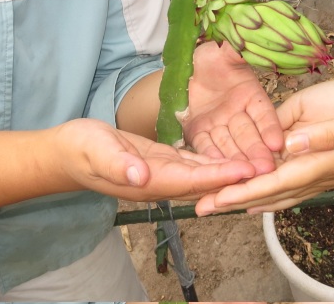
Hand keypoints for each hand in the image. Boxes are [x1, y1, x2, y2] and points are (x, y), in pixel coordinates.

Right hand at [52, 118, 256, 201]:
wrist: (66, 152)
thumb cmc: (78, 149)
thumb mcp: (95, 151)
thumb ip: (118, 164)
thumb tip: (140, 175)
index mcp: (148, 181)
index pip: (191, 181)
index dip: (218, 176)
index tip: (245, 171)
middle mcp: (161, 182)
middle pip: (205, 184)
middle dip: (235, 179)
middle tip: (268, 170)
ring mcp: (163, 173)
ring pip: (203, 176)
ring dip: (230, 172)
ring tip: (261, 164)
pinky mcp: (162, 161)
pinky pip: (194, 165)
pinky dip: (215, 162)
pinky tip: (235, 157)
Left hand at [182, 41, 284, 173]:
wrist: (184, 65)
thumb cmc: (210, 56)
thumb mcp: (226, 50)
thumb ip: (240, 50)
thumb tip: (254, 40)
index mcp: (250, 95)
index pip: (263, 113)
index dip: (270, 127)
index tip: (278, 143)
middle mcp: (238, 113)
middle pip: (249, 135)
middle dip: (257, 152)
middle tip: (266, 169)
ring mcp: (220, 125)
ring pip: (230, 146)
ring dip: (238, 160)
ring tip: (247, 176)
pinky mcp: (199, 132)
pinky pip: (205, 146)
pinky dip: (212, 158)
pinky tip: (218, 171)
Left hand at [194, 81, 333, 214]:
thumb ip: (327, 134)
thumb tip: (292, 144)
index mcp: (319, 162)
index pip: (274, 182)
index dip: (244, 191)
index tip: (218, 197)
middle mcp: (314, 174)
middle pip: (267, 193)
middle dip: (233, 201)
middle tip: (199, 207)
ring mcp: (316, 173)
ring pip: (274, 193)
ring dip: (244, 200)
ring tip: (213, 204)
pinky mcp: (317, 165)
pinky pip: (286, 186)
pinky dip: (264, 194)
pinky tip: (250, 200)